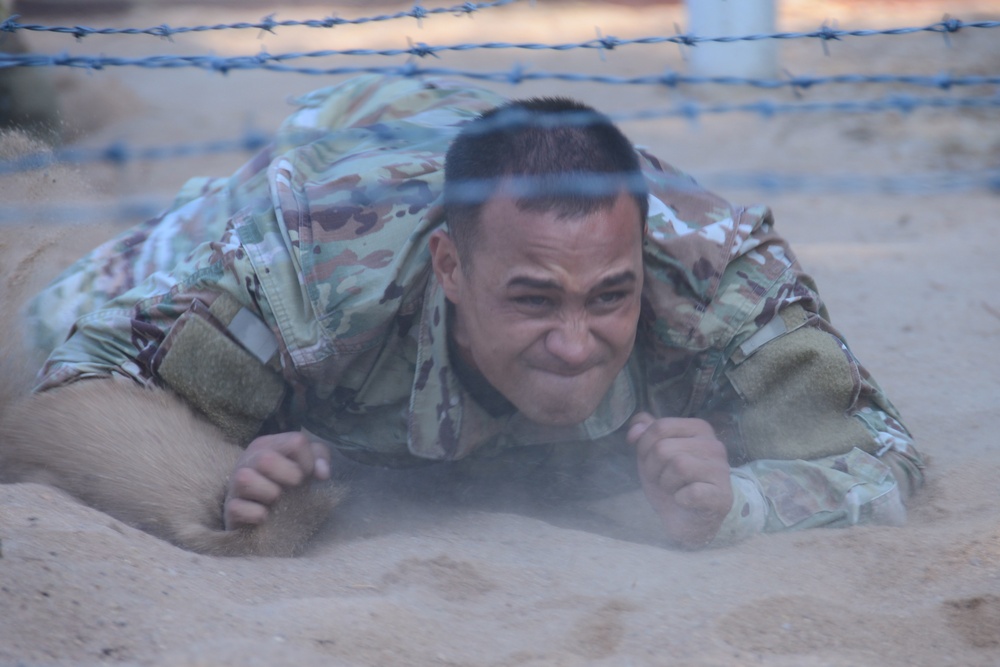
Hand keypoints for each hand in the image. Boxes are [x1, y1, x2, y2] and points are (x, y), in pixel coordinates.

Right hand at [224, 432, 330, 529]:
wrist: (256, 512)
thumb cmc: (284, 483)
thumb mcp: (304, 464)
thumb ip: (319, 457)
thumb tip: (323, 473)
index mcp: (267, 445)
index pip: (296, 442)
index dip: (308, 461)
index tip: (307, 475)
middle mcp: (248, 459)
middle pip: (266, 459)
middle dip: (289, 475)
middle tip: (294, 486)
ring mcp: (234, 484)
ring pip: (245, 479)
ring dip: (270, 494)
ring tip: (276, 500)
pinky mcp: (230, 508)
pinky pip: (239, 509)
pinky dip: (257, 515)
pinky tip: (265, 516)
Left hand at [627, 413, 732, 548]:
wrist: (685, 520)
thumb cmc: (670, 481)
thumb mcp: (652, 453)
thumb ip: (645, 433)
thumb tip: (635, 428)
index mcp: (699, 429)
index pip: (660, 427)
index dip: (645, 447)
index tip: (651, 461)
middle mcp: (714, 445)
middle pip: (663, 448)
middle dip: (653, 468)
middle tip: (663, 480)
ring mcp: (721, 470)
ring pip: (677, 466)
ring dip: (666, 483)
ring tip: (674, 489)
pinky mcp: (722, 496)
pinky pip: (691, 492)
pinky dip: (680, 499)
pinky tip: (685, 501)